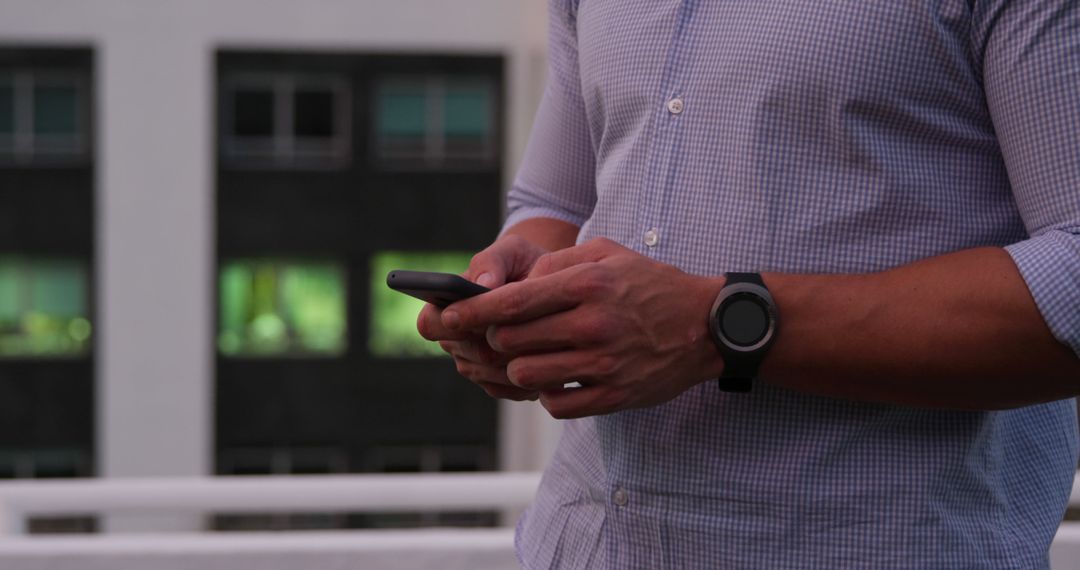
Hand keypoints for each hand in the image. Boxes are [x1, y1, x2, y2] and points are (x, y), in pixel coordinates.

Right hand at [416, 235, 547, 400]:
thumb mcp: (511, 251)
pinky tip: (552, 361)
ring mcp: (475, 366)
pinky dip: (529, 378)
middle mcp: (455, 342)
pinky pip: (508, 390)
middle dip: (498, 343)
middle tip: (531, 332)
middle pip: (468, 354)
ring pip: (490, 375)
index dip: (451, 323)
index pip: (429, 324)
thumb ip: (491, 262)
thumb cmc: (523, 263)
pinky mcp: (497, 384)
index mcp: (446, 308)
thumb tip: (482, 284)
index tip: (482, 314)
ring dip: (518, 361)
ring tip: (548, 346)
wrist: (551, 285)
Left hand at [441, 238, 725, 418]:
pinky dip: (547, 394)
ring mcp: (603, 365)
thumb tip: (511, 286)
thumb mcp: (607, 253)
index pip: (511, 302)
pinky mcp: (613, 396)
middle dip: (495, 339)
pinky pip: (555, 405)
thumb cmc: (650, 284)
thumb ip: (556, 264)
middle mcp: (593, 325)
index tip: (449, 315)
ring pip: (526, 375)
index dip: (472, 311)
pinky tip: (558, 377)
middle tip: (501, 335)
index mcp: (587, 285)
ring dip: (519, 367)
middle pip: (511, 341)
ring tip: (531, 356)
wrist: (707, 326)